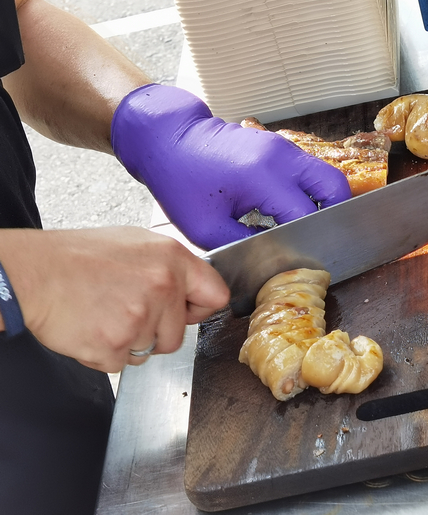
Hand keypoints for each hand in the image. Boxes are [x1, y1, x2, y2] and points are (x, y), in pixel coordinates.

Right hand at [2, 227, 229, 371]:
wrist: (31, 274)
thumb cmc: (78, 256)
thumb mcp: (136, 242)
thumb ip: (171, 265)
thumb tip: (193, 286)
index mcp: (173, 259)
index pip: (217, 296)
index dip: (199, 308)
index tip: (184, 310)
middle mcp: (162, 286)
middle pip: (179, 335)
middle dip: (157, 331)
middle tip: (126, 309)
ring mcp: (139, 318)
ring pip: (150, 351)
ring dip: (130, 342)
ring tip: (105, 315)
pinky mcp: (114, 345)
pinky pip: (122, 364)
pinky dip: (107, 354)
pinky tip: (92, 328)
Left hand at [111, 84, 351, 249]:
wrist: (167, 138)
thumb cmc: (180, 180)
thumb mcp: (206, 227)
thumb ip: (245, 245)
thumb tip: (275, 256)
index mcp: (264, 176)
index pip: (308, 214)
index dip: (309, 238)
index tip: (301, 254)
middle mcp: (282, 157)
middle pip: (335, 186)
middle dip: (335, 214)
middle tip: (320, 237)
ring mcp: (283, 147)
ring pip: (327, 175)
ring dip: (324, 201)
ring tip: (306, 225)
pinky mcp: (279, 145)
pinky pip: (310, 169)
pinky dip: (311, 189)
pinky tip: (290, 209)